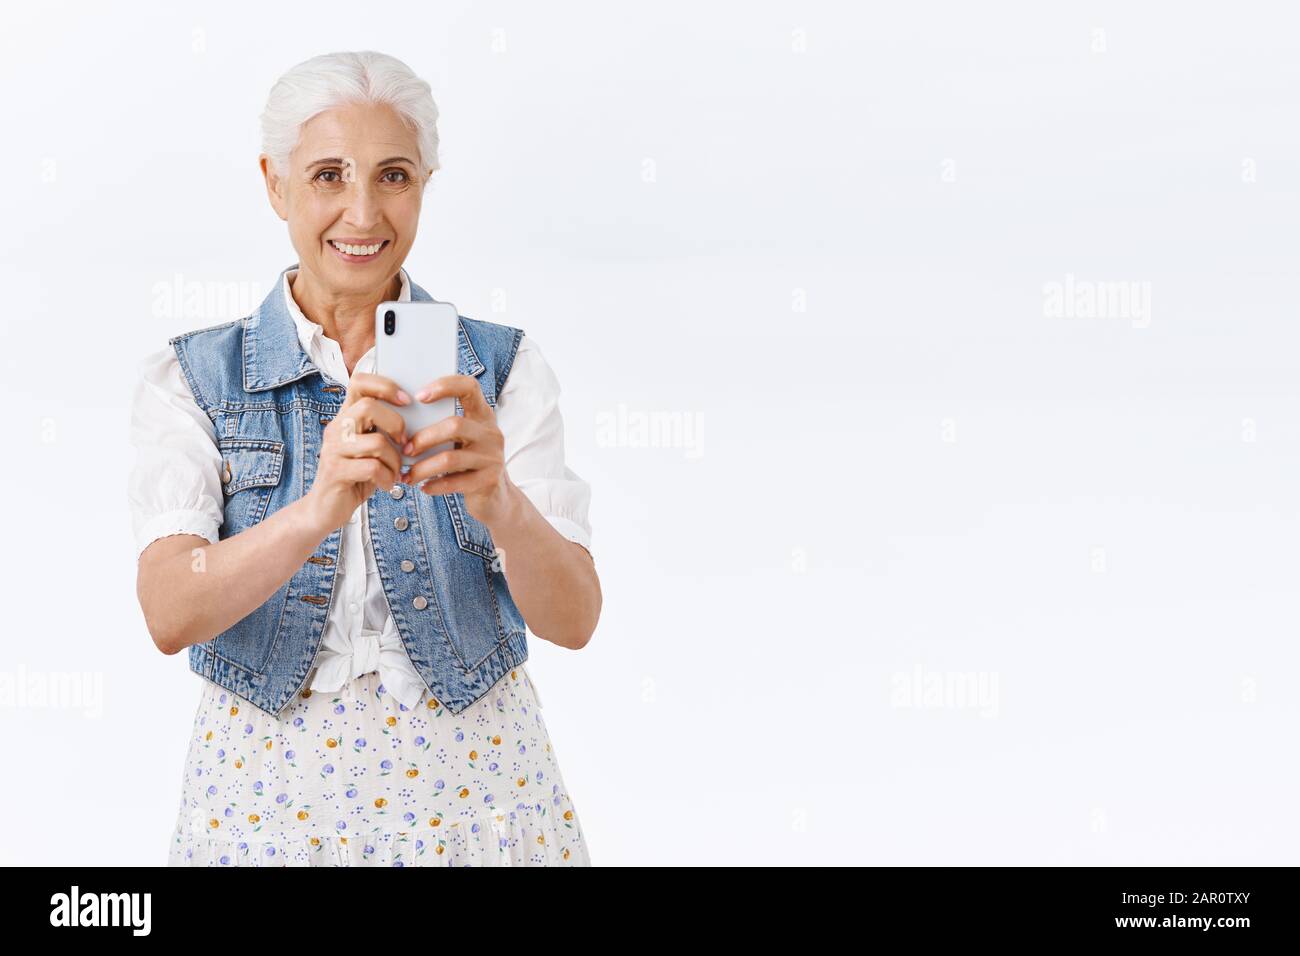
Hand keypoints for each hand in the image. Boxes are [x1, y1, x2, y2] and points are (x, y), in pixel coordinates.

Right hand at [304, 372, 409, 532]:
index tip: (407, 401)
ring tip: (396, 472)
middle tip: (404, 443)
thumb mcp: (371, 448)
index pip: (359, 382)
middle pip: (368, 407)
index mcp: (346, 417)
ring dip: (395, 460)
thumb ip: (385, 430)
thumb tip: (420, 418)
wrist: (325, 509)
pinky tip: (388, 484)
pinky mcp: (336, 472)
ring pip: (376, 442)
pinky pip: (372, 468)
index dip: (385, 385)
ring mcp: (334, 449)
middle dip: (396, 425)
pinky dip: (388, 478)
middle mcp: (337, 428)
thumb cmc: (356, 476)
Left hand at [401, 374, 512, 525]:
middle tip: (405, 450)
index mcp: (483, 415)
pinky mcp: (489, 480)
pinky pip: (455, 482)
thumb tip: (402, 422)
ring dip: (423, 468)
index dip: (444, 386)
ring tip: (408, 475)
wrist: (496, 496)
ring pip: (450, 458)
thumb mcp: (463, 440)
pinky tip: (423, 487)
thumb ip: (443, 427)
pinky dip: (434, 485)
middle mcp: (491, 433)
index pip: (469, 387)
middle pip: (455, 425)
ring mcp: (492, 457)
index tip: (419, 396)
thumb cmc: (468, 462)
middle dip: (424, 438)